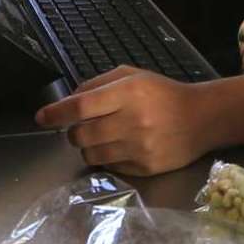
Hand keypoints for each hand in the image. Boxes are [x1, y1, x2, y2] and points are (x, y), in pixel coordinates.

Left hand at [37, 68, 211, 175]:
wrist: (202, 119)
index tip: (41, 117)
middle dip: (72, 132)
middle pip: (81, 134)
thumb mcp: (133, 76)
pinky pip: (109, 167)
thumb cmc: (163, 94)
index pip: (81, 106)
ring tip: (101, 137)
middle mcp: (132, 121)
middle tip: (80, 127)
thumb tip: (69, 100)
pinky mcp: (144, 168)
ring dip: (87, 146)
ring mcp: (139, 148)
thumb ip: (98, 84)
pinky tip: (119, 147)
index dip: (57, 112)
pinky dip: (106, 158)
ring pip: (91, 154)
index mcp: (128, 92)